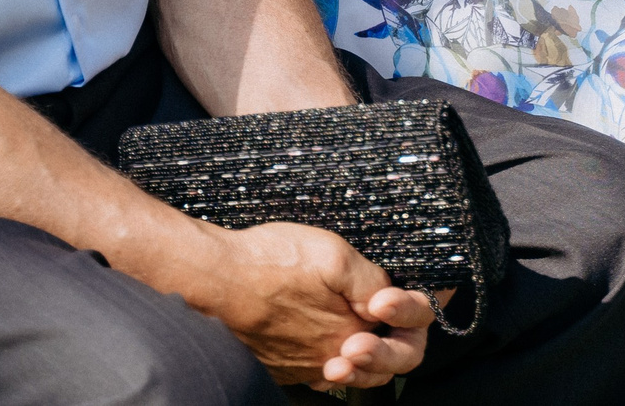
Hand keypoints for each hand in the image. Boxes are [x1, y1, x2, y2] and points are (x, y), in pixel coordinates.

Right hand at [197, 221, 432, 387]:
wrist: (213, 280)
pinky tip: (323, 340)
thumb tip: (390, 297)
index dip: (411, 309)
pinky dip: (329, 357)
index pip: (411, 333)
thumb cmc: (268, 262)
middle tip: (378, 312)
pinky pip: (318, 369)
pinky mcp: (282, 366)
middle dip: (392, 340)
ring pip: (352, 370)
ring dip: (362, 355)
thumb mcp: (333, 253)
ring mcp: (305, 366)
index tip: (393, 292)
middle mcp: (332, 357)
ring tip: (354, 336)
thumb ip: (372, 279)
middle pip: (385, 363)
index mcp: (354, 332)